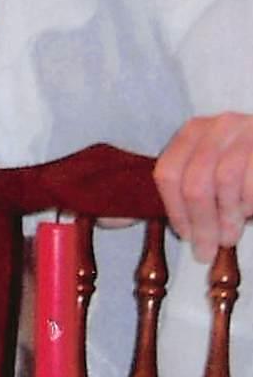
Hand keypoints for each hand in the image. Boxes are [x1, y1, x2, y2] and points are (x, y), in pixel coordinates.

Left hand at [154, 113, 252, 260]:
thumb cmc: (244, 164)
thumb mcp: (211, 165)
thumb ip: (183, 187)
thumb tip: (134, 224)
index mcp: (193, 131)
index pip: (168, 173)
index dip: (174, 210)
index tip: (184, 235)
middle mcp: (217, 127)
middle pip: (195, 183)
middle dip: (201, 224)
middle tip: (206, 249)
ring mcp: (245, 133)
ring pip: (224, 184)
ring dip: (226, 219)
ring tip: (228, 237)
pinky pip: (251, 186)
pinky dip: (248, 206)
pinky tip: (249, 214)